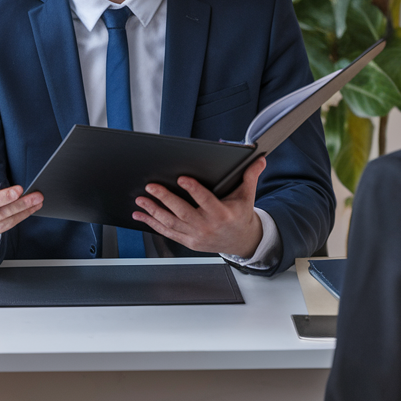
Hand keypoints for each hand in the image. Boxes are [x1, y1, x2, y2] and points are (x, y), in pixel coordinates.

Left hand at [133, 157, 266, 258]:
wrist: (241, 241)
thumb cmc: (240, 215)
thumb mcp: (247, 196)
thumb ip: (250, 176)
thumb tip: (259, 159)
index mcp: (222, 214)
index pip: (206, 200)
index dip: (194, 190)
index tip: (182, 178)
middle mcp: (207, 226)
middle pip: (183, 212)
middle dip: (165, 199)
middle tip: (151, 187)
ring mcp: (196, 236)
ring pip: (171, 223)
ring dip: (154, 211)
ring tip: (141, 199)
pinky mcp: (188, 242)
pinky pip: (167, 232)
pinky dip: (152, 224)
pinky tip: (141, 215)